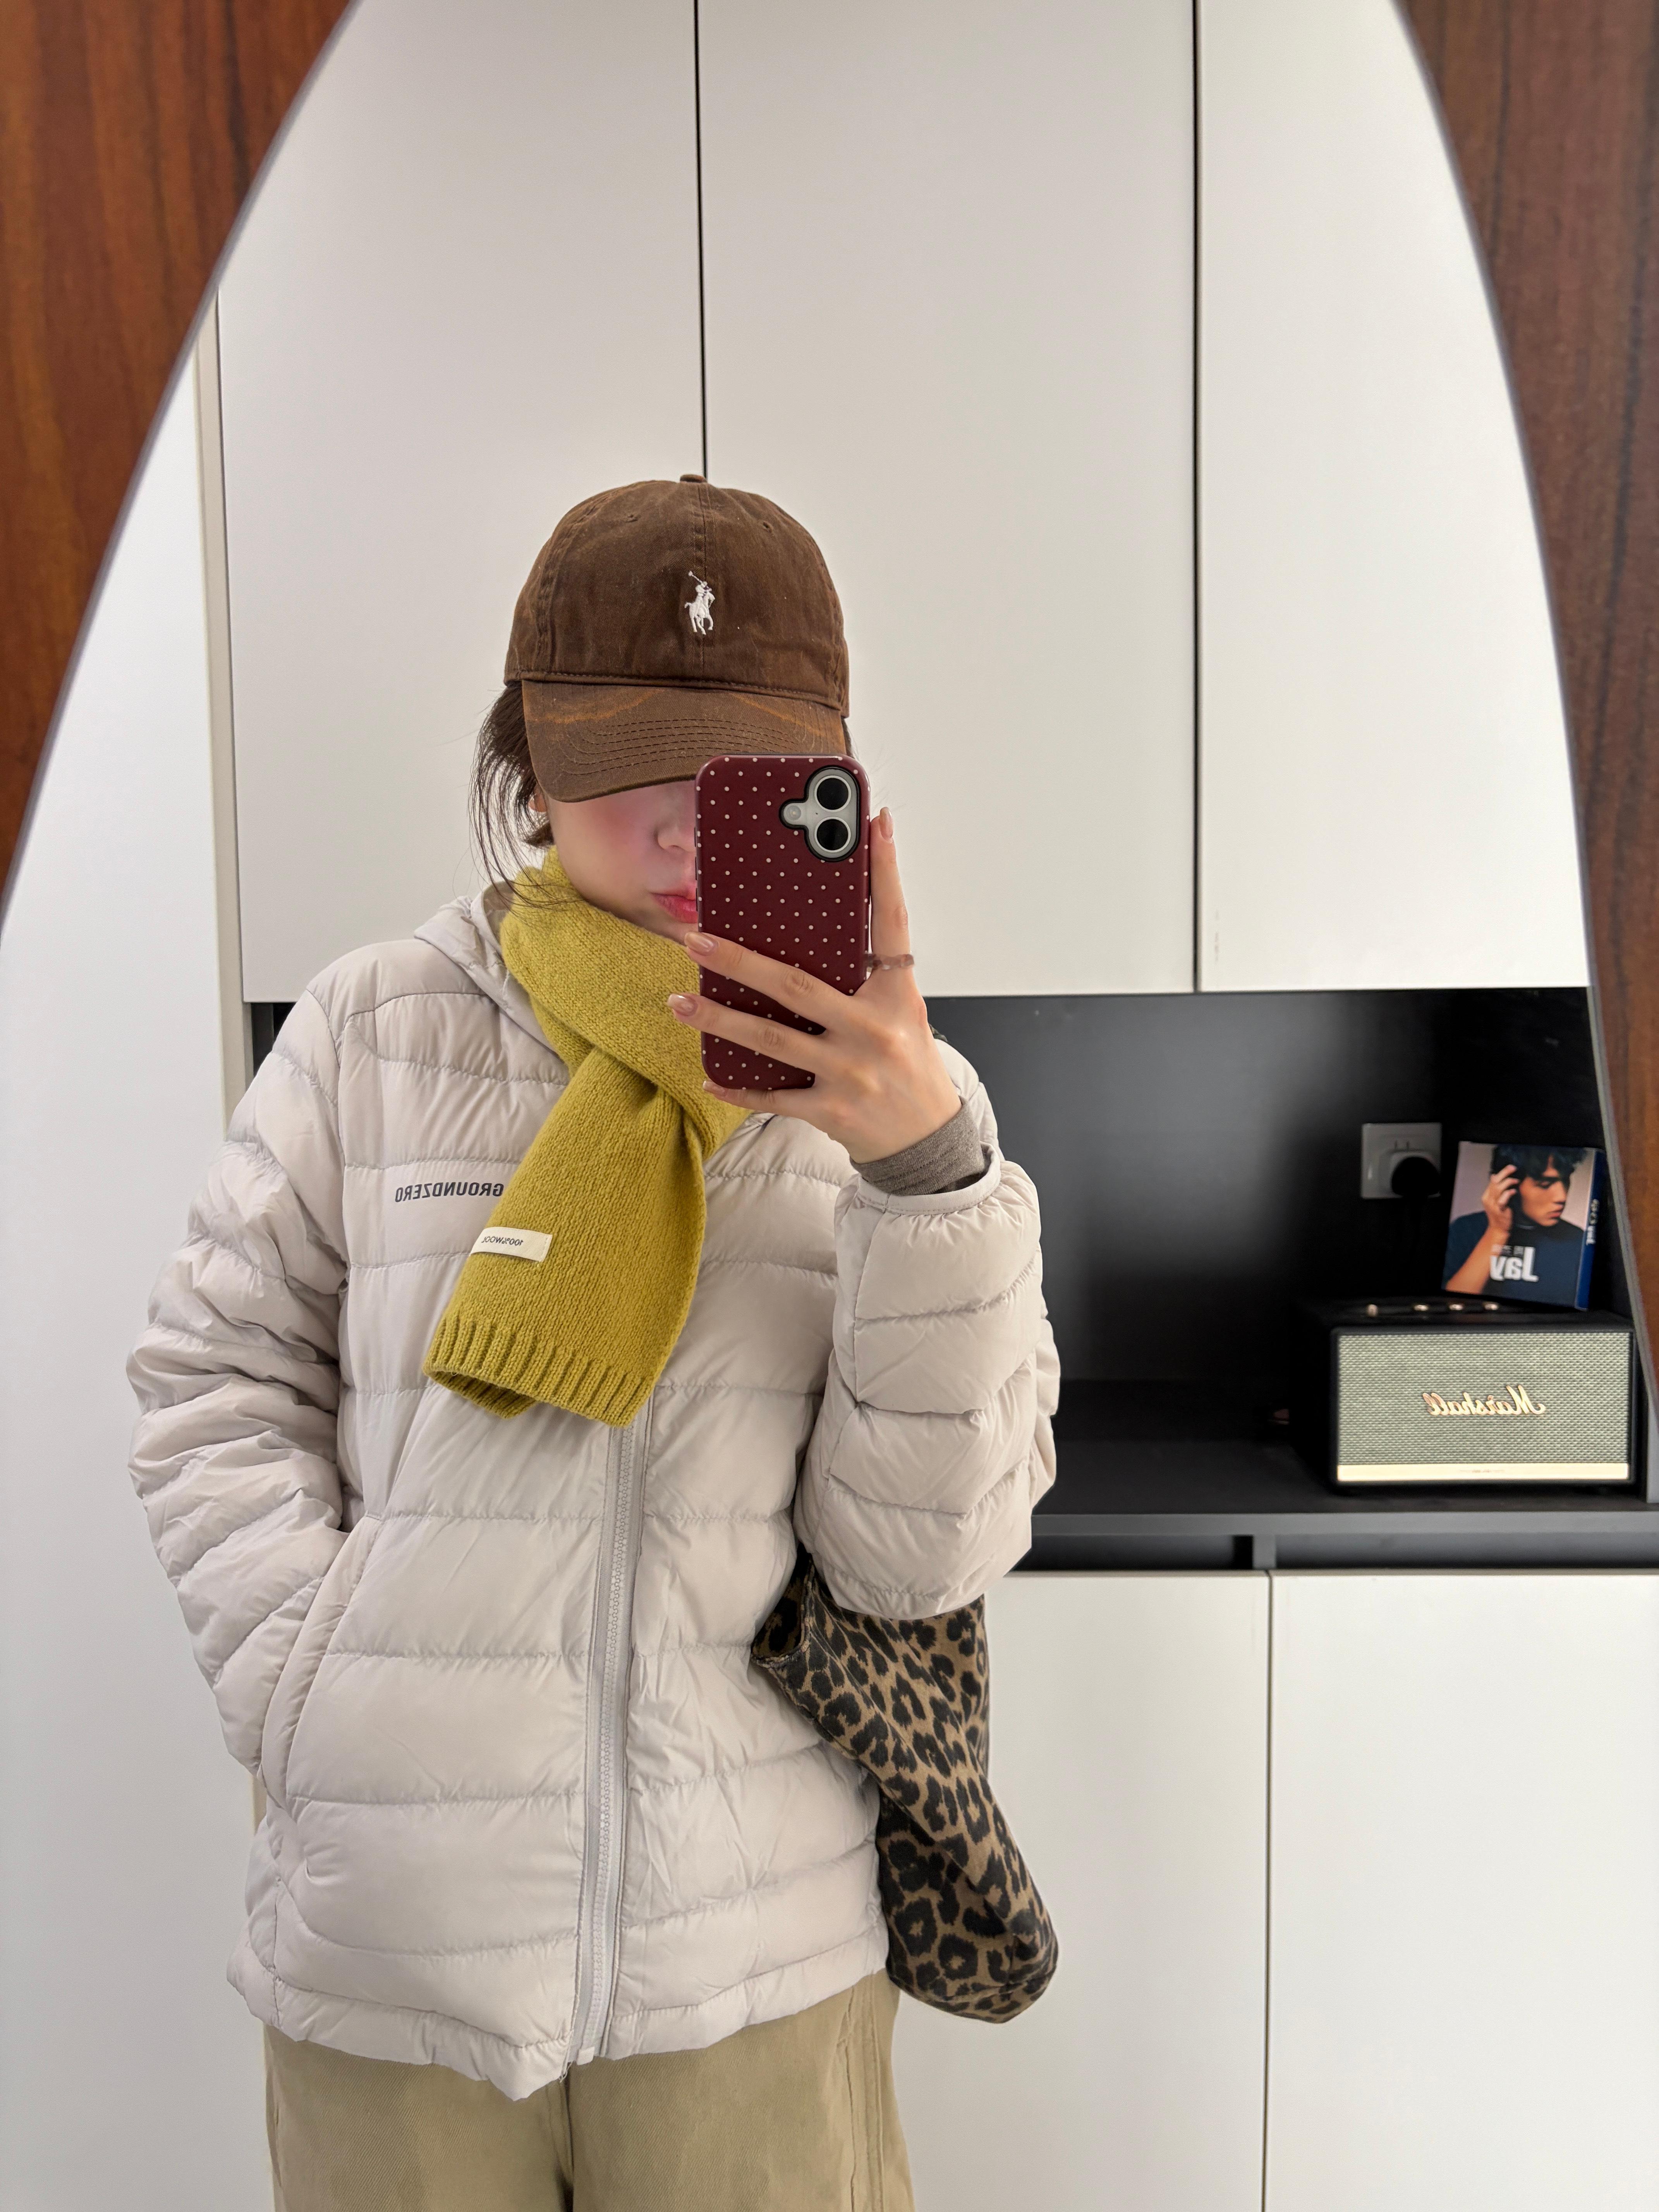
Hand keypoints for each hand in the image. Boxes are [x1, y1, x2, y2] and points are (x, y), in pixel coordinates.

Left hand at [667, 808, 962, 1163]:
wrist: (927, 1141)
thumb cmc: (907, 1066)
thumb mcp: (901, 1013)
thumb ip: (866, 977)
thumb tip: (813, 935)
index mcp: (897, 995)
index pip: (892, 922)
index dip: (885, 871)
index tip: (874, 823)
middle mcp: (874, 1029)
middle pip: (797, 984)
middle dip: (738, 961)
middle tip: (693, 938)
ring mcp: (851, 1071)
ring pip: (771, 1040)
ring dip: (717, 1021)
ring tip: (678, 1003)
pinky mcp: (832, 1110)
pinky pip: (772, 1096)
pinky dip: (737, 1089)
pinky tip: (707, 1077)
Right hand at [1481, 1167, 1516, 1241]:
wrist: (1499, 1229)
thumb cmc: (1500, 1214)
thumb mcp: (1496, 1201)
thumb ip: (1497, 1191)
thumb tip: (1497, 1177)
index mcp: (1487, 1196)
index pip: (1492, 1181)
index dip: (1501, 1173)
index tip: (1511, 1167)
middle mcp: (1488, 1199)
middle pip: (1495, 1182)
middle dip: (1504, 1173)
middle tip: (1513, 1168)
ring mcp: (1492, 1205)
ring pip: (1498, 1189)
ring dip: (1507, 1182)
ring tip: (1516, 1180)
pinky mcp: (1499, 1211)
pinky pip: (1502, 1200)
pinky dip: (1508, 1194)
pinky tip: (1513, 1191)